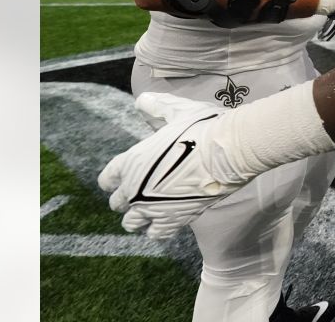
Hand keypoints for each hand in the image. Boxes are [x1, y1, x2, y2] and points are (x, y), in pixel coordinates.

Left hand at [97, 93, 252, 239]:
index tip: (125, 175)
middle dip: (127, 198)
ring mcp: (152, 209)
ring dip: (139, 217)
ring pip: (132, 223)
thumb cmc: (201, 128)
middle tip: (142, 192)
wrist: (227, 152)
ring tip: (151, 209)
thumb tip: (143, 100)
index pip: (107, 179)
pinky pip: (156, 233)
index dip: (115, 178)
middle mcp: (134, 189)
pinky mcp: (173, 221)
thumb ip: (156, 108)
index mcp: (130, 162)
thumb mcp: (176, 111)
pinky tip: (167, 218)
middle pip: (117, 203)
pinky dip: (159, 228)